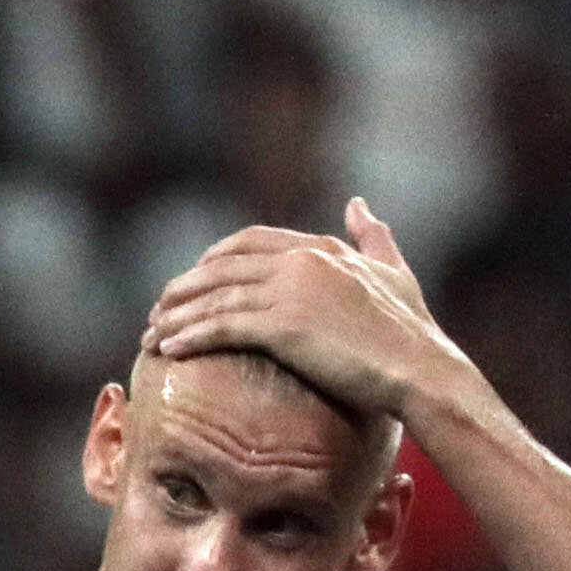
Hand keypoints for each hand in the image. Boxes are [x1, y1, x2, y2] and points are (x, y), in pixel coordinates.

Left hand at [141, 203, 457, 425]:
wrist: (420, 367)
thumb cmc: (412, 331)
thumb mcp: (394, 270)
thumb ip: (372, 236)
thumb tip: (359, 203)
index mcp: (321, 248)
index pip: (249, 242)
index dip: (213, 261)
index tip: (191, 282)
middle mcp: (302, 260)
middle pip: (222, 266)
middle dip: (185, 288)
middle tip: (158, 312)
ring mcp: (292, 290)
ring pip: (215, 296)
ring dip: (176, 316)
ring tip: (149, 335)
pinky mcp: (284, 325)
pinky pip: (222, 326)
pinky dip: (190, 336)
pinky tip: (167, 351)